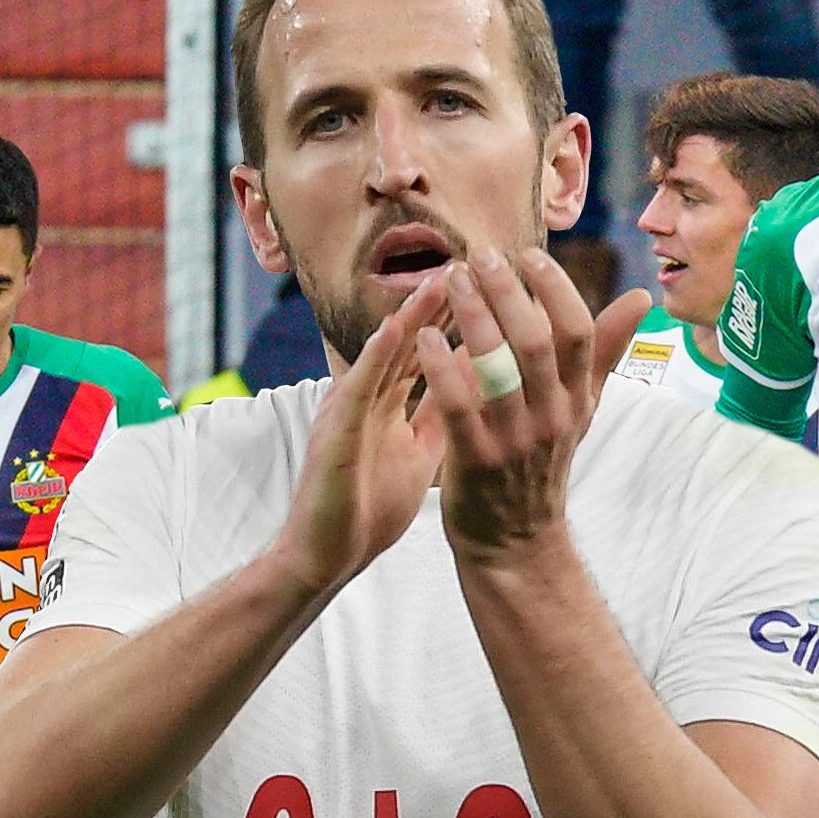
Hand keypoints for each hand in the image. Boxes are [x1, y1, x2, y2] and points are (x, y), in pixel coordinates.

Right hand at [267, 275, 452, 600]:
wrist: (326, 556)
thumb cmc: (366, 507)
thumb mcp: (418, 455)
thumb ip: (440, 417)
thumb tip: (477, 388)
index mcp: (386, 403)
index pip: (427, 350)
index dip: (457, 320)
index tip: (492, 287)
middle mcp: (365, 397)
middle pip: (407, 341)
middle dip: (440, 302)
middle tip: (474, 261)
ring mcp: (347, 411)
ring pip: (383, 353)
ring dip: (412, 315)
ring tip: (443, 277)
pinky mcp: (333, 433)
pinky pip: (358, 387)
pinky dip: (377, 355)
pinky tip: (398, 328)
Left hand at [412, 246, 649, 562]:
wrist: (517, 542)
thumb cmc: (543, 463)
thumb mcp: (582, 409)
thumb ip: (605, 351)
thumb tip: (642, 298)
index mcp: (578, 399)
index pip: (577, 333)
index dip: (555, 289)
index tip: (528, 256)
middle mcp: (553, 417)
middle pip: (536, 342)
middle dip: (507, 292)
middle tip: (481, 255)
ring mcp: (516, 440)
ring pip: (497, 368)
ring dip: (473, 318)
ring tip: (453, 279)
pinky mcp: (478, 461)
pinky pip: (460, 407)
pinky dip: (443, 369)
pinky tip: (426, 337)